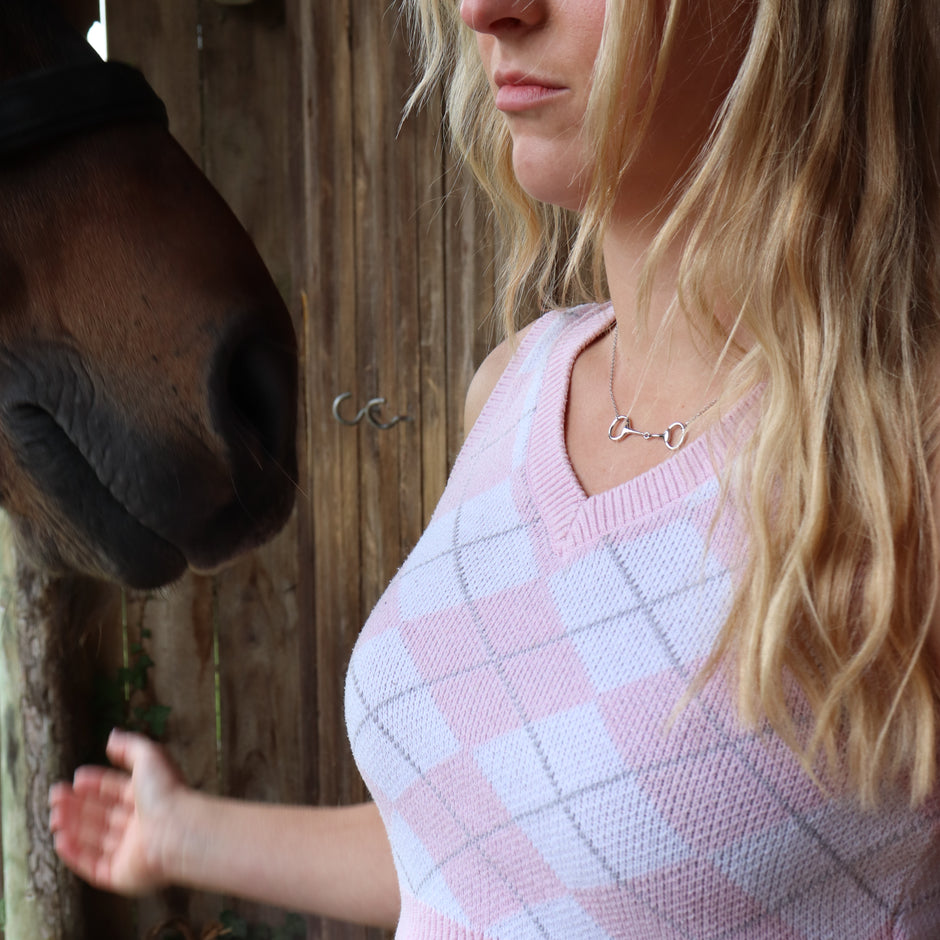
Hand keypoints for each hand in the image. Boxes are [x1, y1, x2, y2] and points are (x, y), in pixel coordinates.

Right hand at [49, 729, 185, 894]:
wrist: (178, 832)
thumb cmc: (166, 792)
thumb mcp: (149, 756)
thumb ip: (130, 745)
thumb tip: (112, 736)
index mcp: (148, 798)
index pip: (116, 790)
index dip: (95, 784)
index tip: (76, 778)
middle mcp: (140, 824)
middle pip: (102, 815)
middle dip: (77, 806)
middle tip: (56, 797)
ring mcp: (130, 851)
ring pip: (95, 839)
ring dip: (72, 828)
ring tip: (55, 816)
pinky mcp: (121, 875)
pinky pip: (93, 865)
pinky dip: (74, 855)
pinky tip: (60, 840)